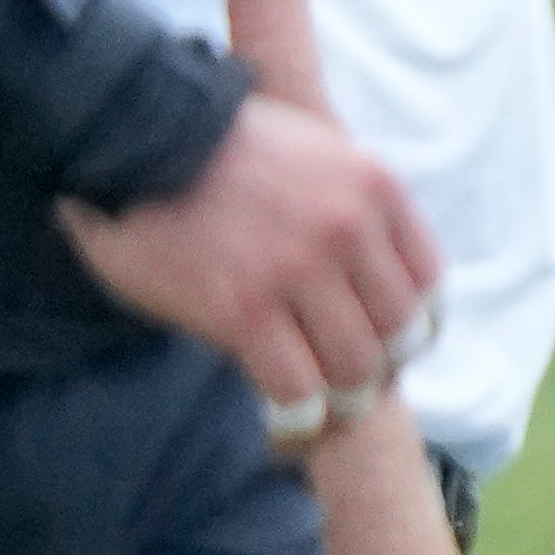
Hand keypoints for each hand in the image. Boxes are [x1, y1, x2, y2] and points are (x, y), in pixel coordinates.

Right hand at [58, 95, 434, 420]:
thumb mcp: (310, 146)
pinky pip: (296, 387)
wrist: (126, 137)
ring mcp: (295, 269)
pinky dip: (296, 415)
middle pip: (397, 334)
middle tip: (342, 382)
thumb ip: (350, 197)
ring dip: (338, 397)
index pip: (428, 285)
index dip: (410, 329)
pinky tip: (281, 418)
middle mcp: (346, 227)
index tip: (380, 346)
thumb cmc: (209, 147)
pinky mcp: (241, 309)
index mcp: (373, 186)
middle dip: (374, 368)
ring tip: (315, 405)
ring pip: (354, 367)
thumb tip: (367, 271)